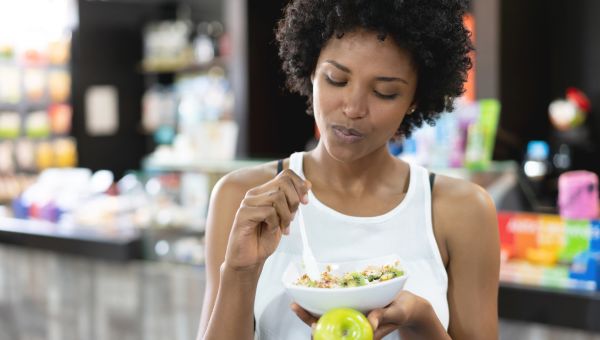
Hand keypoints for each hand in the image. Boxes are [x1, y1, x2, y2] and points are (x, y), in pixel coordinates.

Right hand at [224, 169, 310, 272]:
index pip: (286, 175)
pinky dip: (275, 223)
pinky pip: (268, 211)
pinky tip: (270, 231)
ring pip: (277, 197)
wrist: (249, 260)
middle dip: (294, 201)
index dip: (299, 185)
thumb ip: (293, 201)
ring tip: (282, 227)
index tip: (305, 202)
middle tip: (291, 219)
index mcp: (264, 191)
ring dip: (286, 215)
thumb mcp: (285, 218)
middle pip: (283, 183)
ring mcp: (247, 203)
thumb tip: (308, 184)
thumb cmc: (264, 239)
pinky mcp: (243, 214)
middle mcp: (254, 193)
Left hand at [291, 291, 426, 339]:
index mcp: (362, 332)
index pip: (337, 336)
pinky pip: (335, 305)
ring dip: (312, 310)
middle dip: (310, 320)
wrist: (409, 305)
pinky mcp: (352, 306)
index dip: (323, 332)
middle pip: (327, 326)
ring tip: (296, 303)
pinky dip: (323, 300)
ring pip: (328, 316)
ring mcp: (352, 316)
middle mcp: (353, 325)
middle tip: (296, 307)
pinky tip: (312, 293)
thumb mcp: (394, 313)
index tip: (313, 326)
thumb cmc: (403, 311)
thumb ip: (382, 317)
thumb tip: (371, 323)